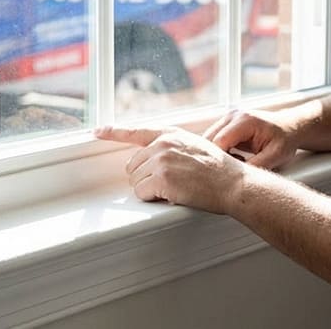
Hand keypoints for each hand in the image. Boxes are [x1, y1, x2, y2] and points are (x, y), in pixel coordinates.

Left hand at [94, 125, 245, 214]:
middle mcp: (163, 144)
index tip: (97, 131)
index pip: (136, 131)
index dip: (113, 132)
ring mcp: (161, 160)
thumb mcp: (195, 146)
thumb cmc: (218, 170)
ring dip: (150, 189)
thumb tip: (150, 159)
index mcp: (170, 134)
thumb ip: (172, 147)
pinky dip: (153, 198)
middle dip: (145, 177)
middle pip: (132, 166)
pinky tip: (172, 195)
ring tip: (175, 187)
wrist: (233, 182)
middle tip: (170, 182)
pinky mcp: (162, 178)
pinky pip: (142, 193)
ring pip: (135, 181)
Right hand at [202, 109, 300, 169]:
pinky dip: (221, 153)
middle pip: (208, 140)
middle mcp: (233, 116)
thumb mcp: (276, 155)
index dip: (217, 161)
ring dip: (218, 156)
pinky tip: (236, 158)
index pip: (218, 142)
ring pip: (208, 141)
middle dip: (215, 159)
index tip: (223, 176)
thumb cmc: (285, 140)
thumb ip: (256, 165)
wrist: (290, 127)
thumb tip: (237, 177)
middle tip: (231, 171)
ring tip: (238, 162)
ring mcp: (228, 119)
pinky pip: (214, 141)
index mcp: (244, 121)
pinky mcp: (227, 125)